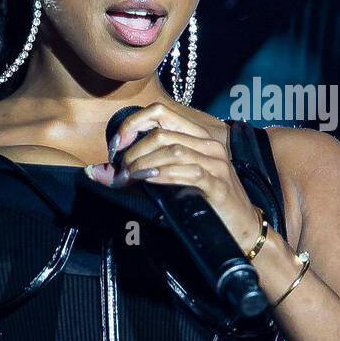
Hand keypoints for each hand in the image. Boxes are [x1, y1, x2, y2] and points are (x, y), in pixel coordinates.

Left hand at [84, 103, 262, 253]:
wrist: (240, 228)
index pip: (161, 112)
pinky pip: (188, 172)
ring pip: (173, 150)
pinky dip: (164, 175)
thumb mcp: (175, 180)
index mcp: (199, 136)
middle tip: (122, 170)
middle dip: (134, 151)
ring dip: (144, 164)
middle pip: (162, 133)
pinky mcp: (218, 184)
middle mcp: (209, 144)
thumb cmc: (204, 203)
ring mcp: (217, 163)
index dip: (133, 124)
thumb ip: (143, 171)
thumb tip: (98, 172)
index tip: (116, 146)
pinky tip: (149, 181)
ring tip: (131, 177)